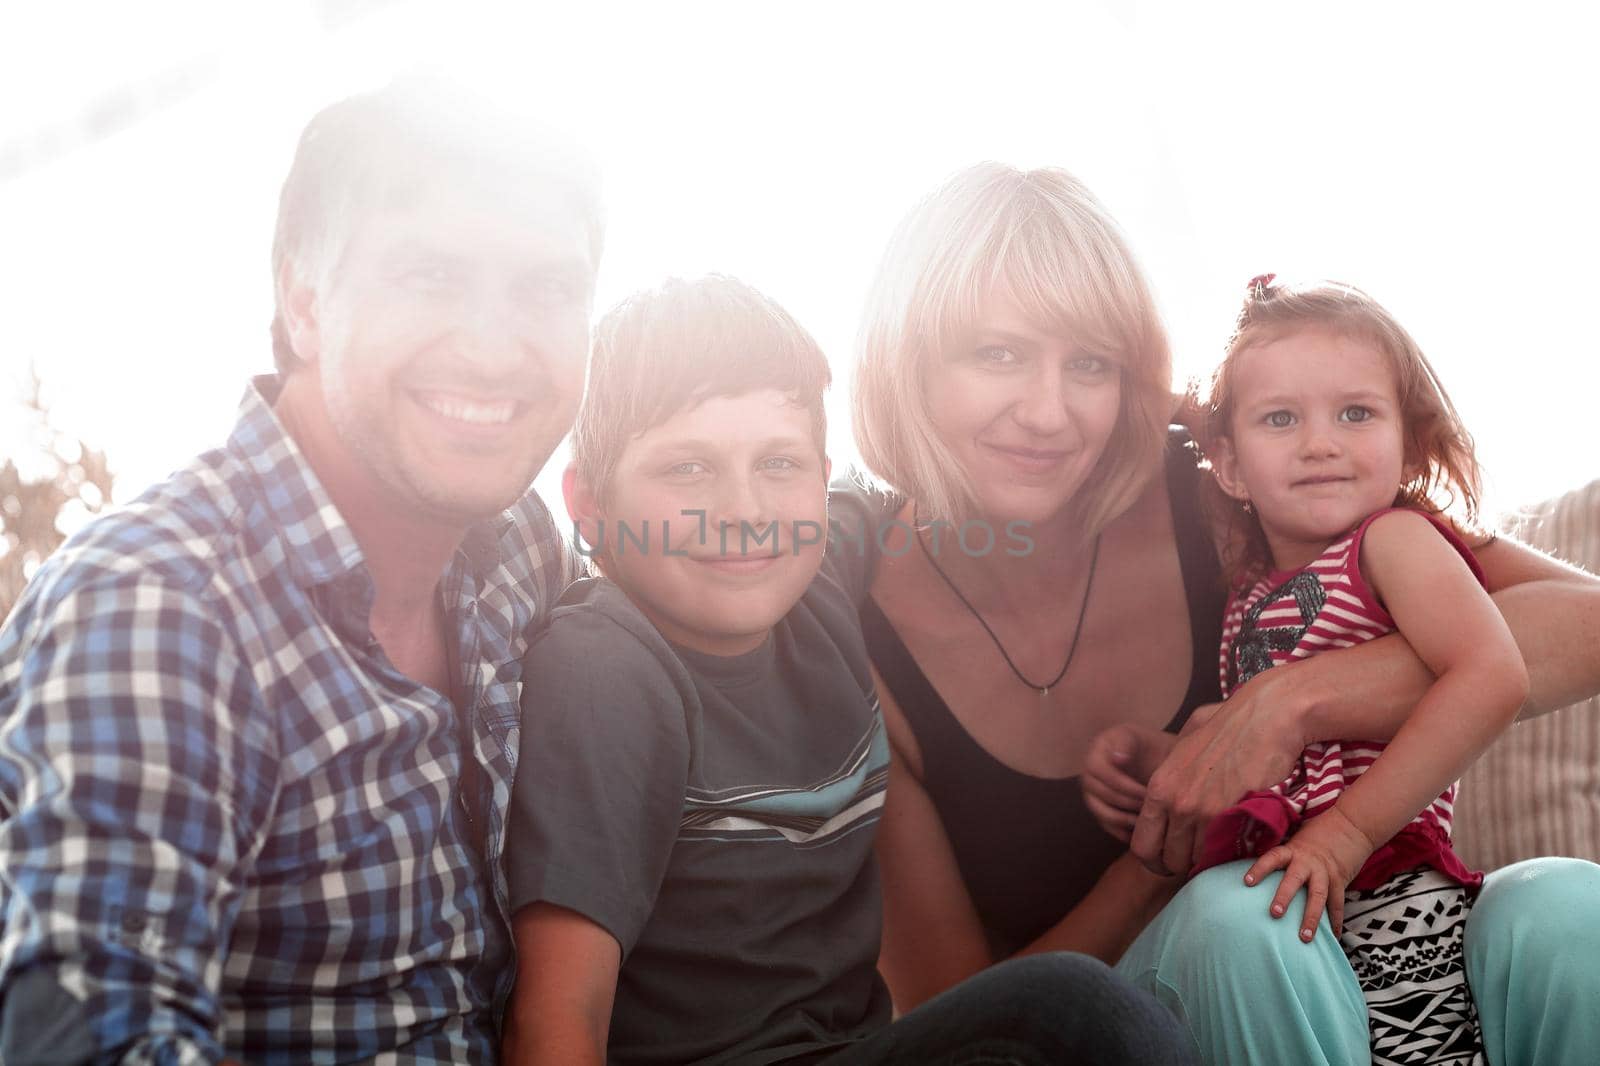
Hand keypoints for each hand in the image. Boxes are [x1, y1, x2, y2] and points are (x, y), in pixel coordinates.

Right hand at [1083, 724, 1175, 841]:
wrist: (1155, 757)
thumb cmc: (1148, 745)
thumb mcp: (1139, 736)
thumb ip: (1126, 745)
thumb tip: (1117, 759)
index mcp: (1096, 753)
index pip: (1098, 771)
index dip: (1121, 784)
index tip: (1146, 791)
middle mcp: (1089, 774)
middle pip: (1100, 794)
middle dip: (1128, 802)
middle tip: (1151, 807)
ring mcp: (1093, 794)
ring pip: (1101, 812)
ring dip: (1125, 819)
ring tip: (1148, 820)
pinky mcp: (1101, 810)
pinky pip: (1106, 825)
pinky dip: (1122, 831)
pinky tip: (1141, 832)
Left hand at [1132, 665, 1312, 875]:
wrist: (1267, 717)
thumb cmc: (1229, 726)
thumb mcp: (1184, 744)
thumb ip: (1171, 775)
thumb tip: (1164, 796)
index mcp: (1158, 787)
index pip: (1141, 846)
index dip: (1156, 860)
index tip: (1171, 860)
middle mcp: (1175, 803)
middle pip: (1168, 860)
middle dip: (1181, 866)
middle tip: (1198, 860)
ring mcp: (1203, 811)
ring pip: (1197, 860)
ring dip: (1208, 861)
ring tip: (1220, 848)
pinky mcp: (1233, 815)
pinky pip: (1225, 853)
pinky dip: (1230, 855)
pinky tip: (1238, 842)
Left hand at [1242, 806, 1376, 939]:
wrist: (1351, 825)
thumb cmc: (1317, 834)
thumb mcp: (1296, 839)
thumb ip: (1282, 854)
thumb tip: (1256, 872)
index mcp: (1292, 850)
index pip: (1272, 858)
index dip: (1259, 869)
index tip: (1247, 882)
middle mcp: (1307, 862)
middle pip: (1294, 879)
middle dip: (1284, 896)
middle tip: (1274, 914)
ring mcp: (1325, 872)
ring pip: (1318, 896)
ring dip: (1311, 918)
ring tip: (1304, 938)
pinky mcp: (1341, 881)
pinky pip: (1337, 904)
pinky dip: (1335, 922)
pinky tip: (1333, 938)